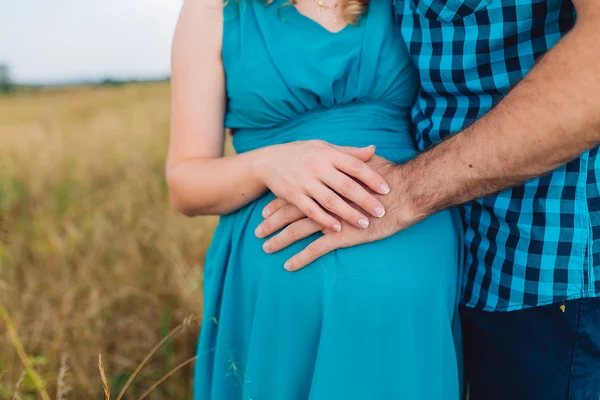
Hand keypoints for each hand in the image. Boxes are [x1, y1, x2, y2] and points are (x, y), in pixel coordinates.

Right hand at [254, 140, 389, 231]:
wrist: (268, 161)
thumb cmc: (302, 153)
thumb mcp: (324, 147)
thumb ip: (349, 152)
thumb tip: (374, 150)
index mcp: (328, 154)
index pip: (355, 166)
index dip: (372, 178)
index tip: (387, 190)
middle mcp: (317, 167)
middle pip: (346, 185)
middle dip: (365, 200)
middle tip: (381, 212)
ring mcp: (304, 182)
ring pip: (330, 200)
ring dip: (348, 214)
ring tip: (364, 224)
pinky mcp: (292, 195)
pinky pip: (311, 210)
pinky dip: (324, 220)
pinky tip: (337, 228)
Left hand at [256, 156, 422, 270]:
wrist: (405, 192)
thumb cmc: (389, 177)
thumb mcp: (365, 165)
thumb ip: (350, 162)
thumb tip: (342, 159)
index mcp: (325, 183)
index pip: (296, 193)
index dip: (279, 203)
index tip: (265, 212)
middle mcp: (323, 200)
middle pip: (290, 212)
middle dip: (272, 223)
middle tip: (258, 231)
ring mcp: (331, 218)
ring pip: (297, 231)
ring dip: (279, 240)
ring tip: (265, 248)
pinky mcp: (341, 235)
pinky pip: (315, 249)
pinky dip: (300, 258)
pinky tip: (288, 265)